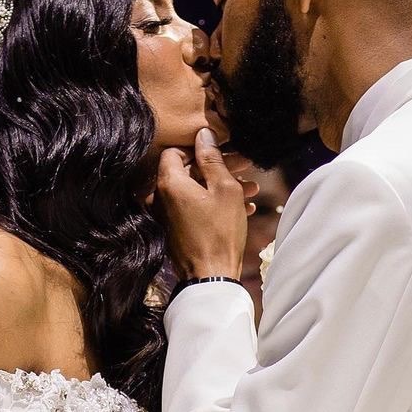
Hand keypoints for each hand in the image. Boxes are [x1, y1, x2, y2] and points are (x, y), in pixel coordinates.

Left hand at [156, 128, 258, 278]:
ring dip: (221, 186)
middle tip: (245, 167)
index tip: (222, 152)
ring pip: (194, 190)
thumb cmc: (220, 232)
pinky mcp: (174, 229)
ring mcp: (166, 215)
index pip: (175, 151)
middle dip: (217, 167)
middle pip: (187, 170)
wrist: (211, 277)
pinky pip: (193, 208)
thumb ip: (212, 158)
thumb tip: (203, 134)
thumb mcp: (224, 189)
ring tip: (251, 189)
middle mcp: (160, 197)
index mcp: (169, 183)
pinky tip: (243, 207)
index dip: (200, 148)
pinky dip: (213, 204)